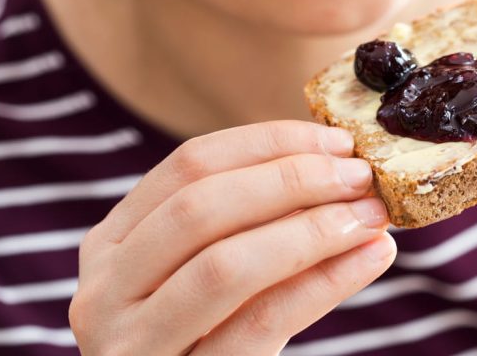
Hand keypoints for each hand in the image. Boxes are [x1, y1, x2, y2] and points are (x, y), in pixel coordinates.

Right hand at [69, 120, 394, 354]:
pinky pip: (258, 324)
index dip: (269, 144)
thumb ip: (250, 227)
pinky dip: (323, 284)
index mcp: (112, 245)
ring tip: (371, 217)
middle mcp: (104, 291)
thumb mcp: (204, 278)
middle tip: (360, 177)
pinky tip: (369, 259)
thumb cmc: (203, 341)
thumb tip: (340, 169)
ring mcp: (131, 345)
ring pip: (225, 267)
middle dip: (292, 181)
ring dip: (311, 230)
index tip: (336, 141)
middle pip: (201, 208)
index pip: (189, 166)